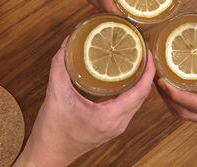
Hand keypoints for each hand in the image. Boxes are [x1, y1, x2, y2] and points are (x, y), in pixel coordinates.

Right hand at [14, 39, 155, 166]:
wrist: (48, 154)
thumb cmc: (52, 131)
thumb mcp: (55, 94)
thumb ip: (60, 66)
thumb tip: (68, 43)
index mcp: (110, 117)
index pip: (140, 92)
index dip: (148, 72)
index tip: (148, 55)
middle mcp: (117, 124)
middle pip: (142, 96)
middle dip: (146, 74)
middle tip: (142, 53)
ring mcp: (116, 127)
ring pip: (136, 102)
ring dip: (140, 83)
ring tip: (137, 63)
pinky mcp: (111, 126)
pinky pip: (128, 106)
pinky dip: (130, 91)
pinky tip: (124, 79)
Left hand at [155, 13, 196, 129]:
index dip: (177, 95)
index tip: (162, 82)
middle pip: (185, 113)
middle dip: (166, 96)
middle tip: (154, 78)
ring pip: (183, 116)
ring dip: (167, 100)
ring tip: (156, 82)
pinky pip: (185, 115)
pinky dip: (173, 102)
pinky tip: (165, 89)